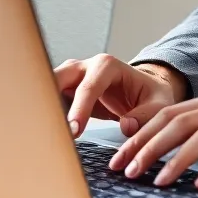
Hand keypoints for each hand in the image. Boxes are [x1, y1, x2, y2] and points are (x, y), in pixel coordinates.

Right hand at [54, 54, 185, 137]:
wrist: (144, 90)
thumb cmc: (151, 95)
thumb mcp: (159, 104)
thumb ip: (146, 115)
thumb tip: (127, 126)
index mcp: (107, 66)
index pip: (88, 86)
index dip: (79, 109)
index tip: (74, 131)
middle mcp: (85, 67)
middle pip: (58, 78)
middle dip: (50, 100)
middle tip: (47, 128)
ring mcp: (71, 77)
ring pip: (47, 86)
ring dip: (42, 107)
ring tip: (39, 131)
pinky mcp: (64, 91)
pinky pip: (49, 100)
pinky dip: (44, 114)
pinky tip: (43, 131)